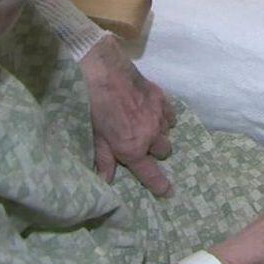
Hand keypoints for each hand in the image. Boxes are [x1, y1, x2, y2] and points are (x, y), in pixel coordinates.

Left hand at [79, 35, 176, 196]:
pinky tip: (154, 113)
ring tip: (147, 127)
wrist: (102, 72)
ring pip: (167, 133)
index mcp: (132, 148)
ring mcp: (158, 116)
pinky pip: (170, 114)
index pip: (151, 173)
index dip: (160, 185)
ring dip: (159, 134)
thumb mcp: (94, 136)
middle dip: (155, 152)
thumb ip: (103, 159)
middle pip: (164, 152)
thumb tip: (106, 180)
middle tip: (143, 145)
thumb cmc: (93, 105)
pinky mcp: (161, 98)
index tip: (168, 192)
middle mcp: (150, 135)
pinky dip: (164, 117)